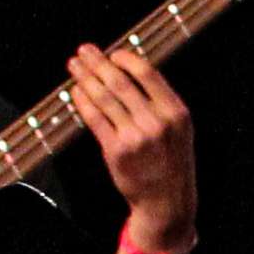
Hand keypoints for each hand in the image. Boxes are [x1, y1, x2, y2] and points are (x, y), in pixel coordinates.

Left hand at [73, 38, 196, 253]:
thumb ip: (160, 103)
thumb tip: (130, 71)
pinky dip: (83, 102)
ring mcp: (135, 137)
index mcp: (176, 113)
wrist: (167, 202)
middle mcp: (157, 122)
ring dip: (85, 78)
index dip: (126, 59)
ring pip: (104, 98)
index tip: (112, 53)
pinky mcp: (116, 151)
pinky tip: (76, 92)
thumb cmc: (171, 163)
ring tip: (74, 67)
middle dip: (98, 63)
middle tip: (84, 51)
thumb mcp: (179, 130)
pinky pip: (95, 119)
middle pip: (121, 82)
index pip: (148, 74)